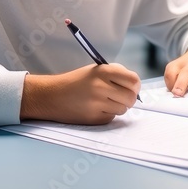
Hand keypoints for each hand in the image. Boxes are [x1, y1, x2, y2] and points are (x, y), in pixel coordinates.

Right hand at [20, 63, 139, 124]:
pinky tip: (95, 108)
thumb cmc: (77, 81)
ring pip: (123, 109)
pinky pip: (111, 117)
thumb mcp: (95, 70)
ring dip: (118, 107)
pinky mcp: (94, 118)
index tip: (132, 87)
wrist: (52, 95)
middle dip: (129, 99)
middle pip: (131, 98)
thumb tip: (135, 86)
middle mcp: (101, 87)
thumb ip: (116, 74)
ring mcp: (97, 104)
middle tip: (121, 97)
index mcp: (103, 71)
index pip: (134, 80)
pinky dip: (107, 114)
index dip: (135, 86)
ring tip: (104, 101)